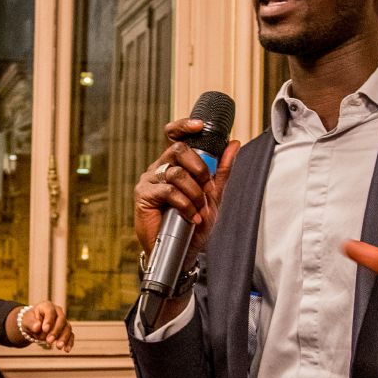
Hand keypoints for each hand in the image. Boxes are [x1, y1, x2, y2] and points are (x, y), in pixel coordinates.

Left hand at [21, 302, 74, 351]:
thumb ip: (31, 323)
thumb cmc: (30, 321)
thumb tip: (37, 327)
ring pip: (67, 328)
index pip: (50, 311)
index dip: (49, 320)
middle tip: (49, 341)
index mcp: (47, 306)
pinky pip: (70, 335)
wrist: (33, 325)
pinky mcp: (66, 330)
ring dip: (64, 338)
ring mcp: (63, 321)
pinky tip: (66, 350)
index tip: (45, 329)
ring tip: (58, 347)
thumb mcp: (26, 321)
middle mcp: (58, 312)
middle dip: (56, 331)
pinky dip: (69, 343)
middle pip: (61, 320)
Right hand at [133, 119, 240, 263]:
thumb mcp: (213, 196)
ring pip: (176, 172)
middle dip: (199, 167)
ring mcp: (150, 181)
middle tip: (207, 187)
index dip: (184, 126)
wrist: (182, 252)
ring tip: (199, 208)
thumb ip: (222, 170)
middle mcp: (160, 168)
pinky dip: (185, 204)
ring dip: (194, 192)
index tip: (200, 125)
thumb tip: (234, 144)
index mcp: (175, 164)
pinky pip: (168, 191)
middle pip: (178, 149)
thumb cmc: (194, 224)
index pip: (174, 135)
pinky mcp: (143, 196)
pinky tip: (190, 216)